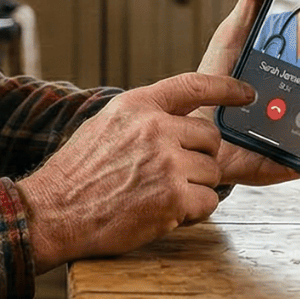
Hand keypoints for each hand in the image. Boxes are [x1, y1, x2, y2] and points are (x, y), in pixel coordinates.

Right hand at [17, 71, 254, 271]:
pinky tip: (163, 212)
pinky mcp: (174, 197)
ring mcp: (166, 162)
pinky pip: (209, 202)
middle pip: (210, 138)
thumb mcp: (106, 126)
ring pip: (212, 172)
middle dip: (198, 159)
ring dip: (194, 188)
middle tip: (171, 175)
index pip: (193, 85)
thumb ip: (144, 118)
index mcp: (137, 105)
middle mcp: (155, 128)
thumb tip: (179, 122)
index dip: (226, 88)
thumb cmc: (76, 175)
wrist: (53, 212)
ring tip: (158, 195)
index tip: (246, 93)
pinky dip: (192, 212)